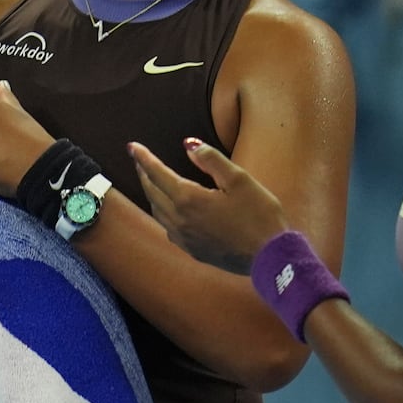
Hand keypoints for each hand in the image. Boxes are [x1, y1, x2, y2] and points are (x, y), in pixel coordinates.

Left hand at [128, 139, 288, 273]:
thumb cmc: (259, 215)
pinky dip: (162, 212)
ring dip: (151, 193)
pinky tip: (168, 210)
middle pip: (153, 193)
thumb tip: (188, 145)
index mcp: (189, 200)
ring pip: (158, 212)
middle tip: (139, 159)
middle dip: (144, 173)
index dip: (144, 158)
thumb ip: (211, 159)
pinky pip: (168, 228)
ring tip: (150, 180)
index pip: (157, 174)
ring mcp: (185, 239)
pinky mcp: (193, 251)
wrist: (270, 257)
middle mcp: (180, 221)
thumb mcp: (239, 179)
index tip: (132, 146)